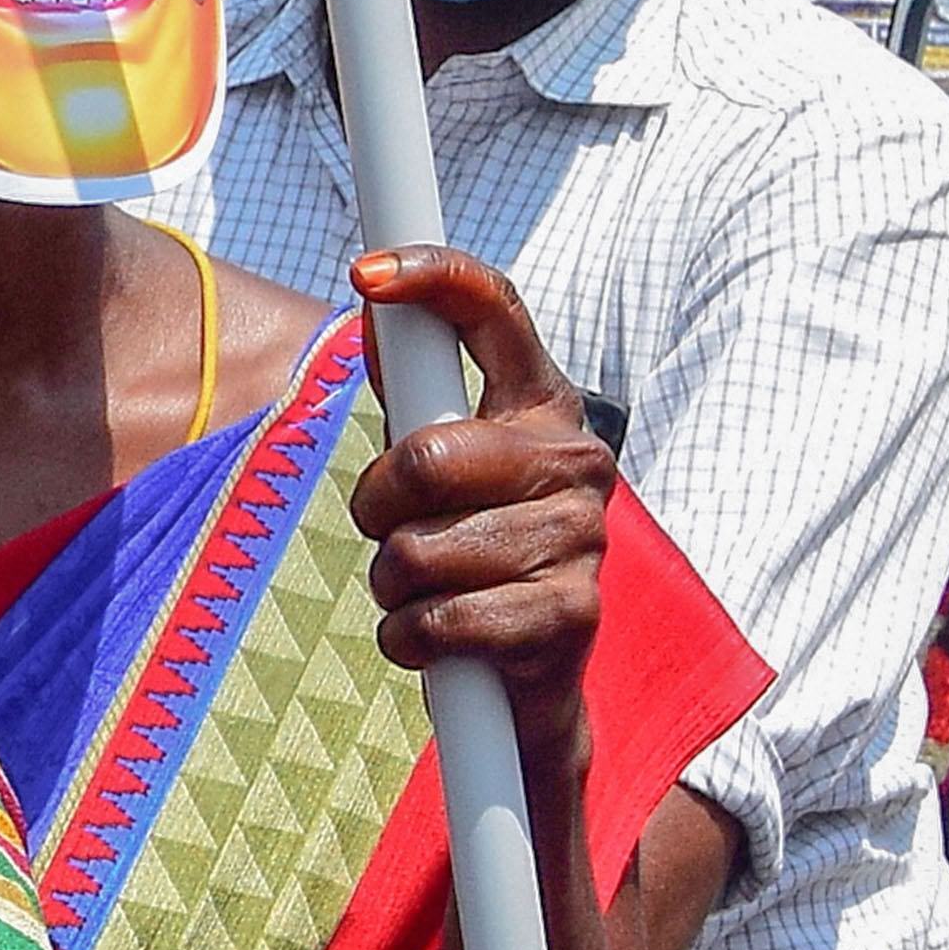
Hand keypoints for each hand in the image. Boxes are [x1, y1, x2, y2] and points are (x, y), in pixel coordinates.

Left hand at [345, 247, 615, 808]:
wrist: (533, 677)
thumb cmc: (475, 554)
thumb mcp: (448, 471)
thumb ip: (416, 398)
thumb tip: (375, 305)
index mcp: (543, 407)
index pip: (495, 310)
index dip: (432, 277)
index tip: (365, 272)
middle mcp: (576, 459)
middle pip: (425, 456)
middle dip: (376, 505)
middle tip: (388, 530)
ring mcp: (583, 536)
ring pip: (418, 551)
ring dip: (392, 584)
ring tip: (423, 591)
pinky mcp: (571, 615)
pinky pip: (438, 622)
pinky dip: (409, 638)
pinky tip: (434, 637)